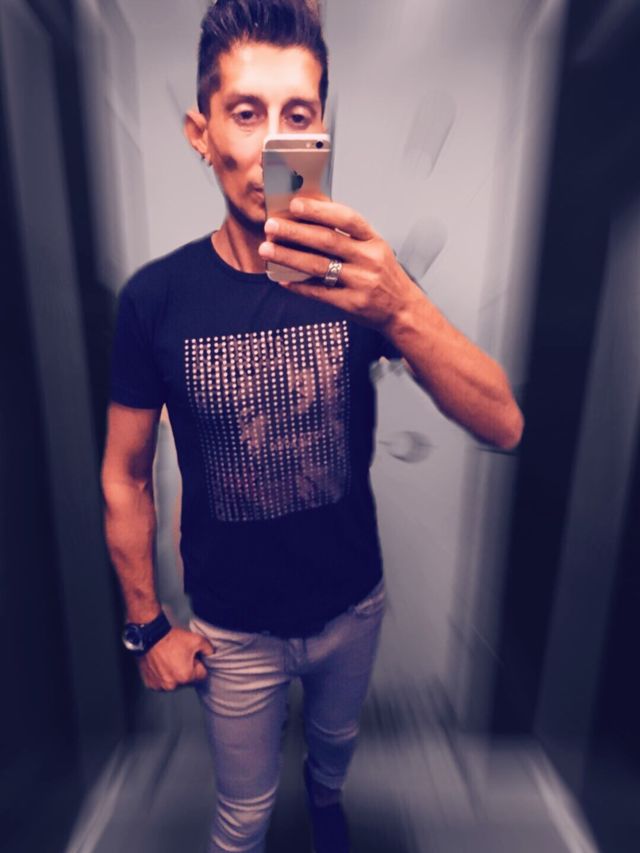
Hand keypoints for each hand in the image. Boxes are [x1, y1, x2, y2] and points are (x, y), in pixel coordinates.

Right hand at [137, 627, 214, 690]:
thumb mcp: (197, 640)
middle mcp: (172, 685)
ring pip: (174, 683)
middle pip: (187, 680)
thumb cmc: (172, 639)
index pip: (201, 675)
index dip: (198, 664)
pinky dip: (163, 676)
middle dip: (187, 670)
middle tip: (180, 656)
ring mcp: (160, 686)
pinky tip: (162, 664)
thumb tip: (211, 656)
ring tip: (170, 659)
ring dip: (174, 675)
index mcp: (186, 677)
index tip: (191, 657)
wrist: (151, 636)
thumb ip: (209, 650)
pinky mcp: (151, 684)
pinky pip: (162, 683)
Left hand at [257, 197, 423, 332]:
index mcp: (374, 241)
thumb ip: (349, 236)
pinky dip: (298, 286)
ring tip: (268, 249)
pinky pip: (319, 293)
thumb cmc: (384, 277)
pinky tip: (282, 280)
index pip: (346, 219)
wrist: (403, 311)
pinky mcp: (352, 303)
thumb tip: (313, 218)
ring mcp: (361, 282)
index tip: (295, 205)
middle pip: (327, 241)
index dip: (320, 210)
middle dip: (295, 232)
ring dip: (289, 256)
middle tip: (271, 226)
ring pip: (319, 266)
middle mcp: (369, 259)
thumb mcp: (375, 250)